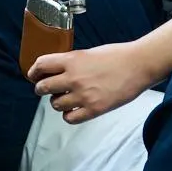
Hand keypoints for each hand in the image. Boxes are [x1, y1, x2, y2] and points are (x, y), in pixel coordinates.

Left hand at [29, 43, 154, 124]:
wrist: (138, 65)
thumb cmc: (116, 55)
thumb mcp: (88, 53)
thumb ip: (72, 62)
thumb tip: (57, 70)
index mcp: (72, 60)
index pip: (41, 65)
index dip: (34, 71)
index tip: (33, 76)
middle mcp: (73, 78)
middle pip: (43, 87)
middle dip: (41, 89)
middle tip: (46, 89)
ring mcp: (83, 95)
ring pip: (55, 104)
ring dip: (57, 102)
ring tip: (66, 98)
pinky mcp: (93, 110)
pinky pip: (69, 118)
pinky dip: (69, 115)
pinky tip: (75, 109)